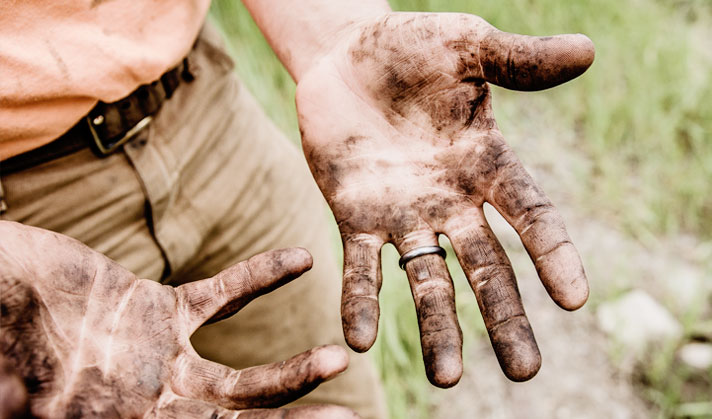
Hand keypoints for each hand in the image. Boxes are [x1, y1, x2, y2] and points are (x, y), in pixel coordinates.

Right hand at [0, 221, 356, 417]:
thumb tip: (42, 409)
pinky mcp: (159, 311)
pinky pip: (221, 295)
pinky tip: (300, 260)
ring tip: (337, 359)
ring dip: (291, 371)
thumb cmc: (3, 341)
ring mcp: (162, 360)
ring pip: (241, 377)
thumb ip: (34, 402)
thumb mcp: (19, 391)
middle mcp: (156, 404)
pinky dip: (260, 278)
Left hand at [296, 12, 592, 386]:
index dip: (553, 254)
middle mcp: (452, 200)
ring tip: (445, 380)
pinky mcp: (354, 216)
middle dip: (504, 318)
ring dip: (437, 328)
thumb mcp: (467, 46)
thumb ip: (519, 61)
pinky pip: (360, 266)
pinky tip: (359, 341)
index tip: (576, 299)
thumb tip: (587, 51)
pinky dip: (360, 302)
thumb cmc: (412, 48)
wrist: (344, 56)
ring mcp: (404, 214)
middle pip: (487, 267)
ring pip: (427, 280)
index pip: (530, 214)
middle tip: (525, 374)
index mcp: (487, 163)